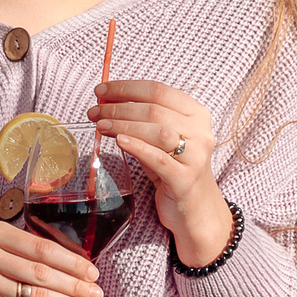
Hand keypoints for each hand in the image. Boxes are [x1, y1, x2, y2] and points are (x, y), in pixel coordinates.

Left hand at [93, 78, 233, 264]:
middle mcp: (201, 132)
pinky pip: (160, 159)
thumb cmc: (174, 169)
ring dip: (124, 124)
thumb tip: (106, 103)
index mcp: (196, 114)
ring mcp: (196, 156)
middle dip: (120, 107)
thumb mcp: (161, 140)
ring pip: (159, 132)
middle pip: (156, 110)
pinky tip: (119, 141)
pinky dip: (138, 147)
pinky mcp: (186, 179)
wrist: (195, 208)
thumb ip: (142, 121)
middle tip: (95, 111)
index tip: (101, 90)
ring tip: (101, 125)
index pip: (159, 90)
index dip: (127, 88)